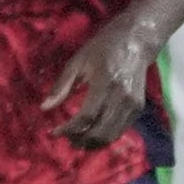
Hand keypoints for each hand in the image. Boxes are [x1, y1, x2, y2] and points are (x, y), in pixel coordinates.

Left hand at [48, 15, 163, 145]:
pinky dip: (105, 137)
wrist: (137, 40)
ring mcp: (133, 104)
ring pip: (111, 135)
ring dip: (93, 143)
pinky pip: (120, 130)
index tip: (54, 132)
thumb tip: (44, 108)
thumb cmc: (103, 47)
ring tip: (77, 140)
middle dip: (80, 141)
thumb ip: (61, 86)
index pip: (86, 116)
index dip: (69, 129)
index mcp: (104, 83)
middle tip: (66, 140)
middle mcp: (121, 96)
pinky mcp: (138, 108)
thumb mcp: (78, 61)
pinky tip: (92, 133)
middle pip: (100, 131)